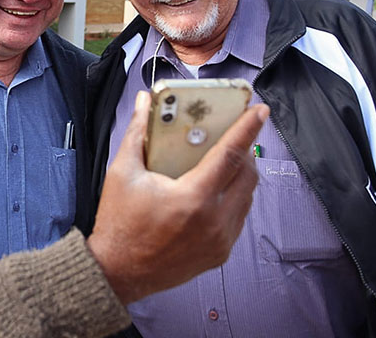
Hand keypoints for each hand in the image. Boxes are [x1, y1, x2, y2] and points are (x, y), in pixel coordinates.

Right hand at [87, 91, 265, 304]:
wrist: (117, 271)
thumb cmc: (118, 224)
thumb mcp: (123, 172)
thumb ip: (137, 133)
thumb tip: (143, 103)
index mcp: (192, 198)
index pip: (230, 154)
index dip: (247, 128)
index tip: (259, 111)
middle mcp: (213, 221)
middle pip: (248, 175)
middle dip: (246, 150)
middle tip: (234, 135)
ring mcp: (220, 240)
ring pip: (248, 197)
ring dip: (242, 175)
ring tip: (225, 160)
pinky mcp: (220, 253)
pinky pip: (239, 218)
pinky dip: (235, 198)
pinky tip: (217, 190)